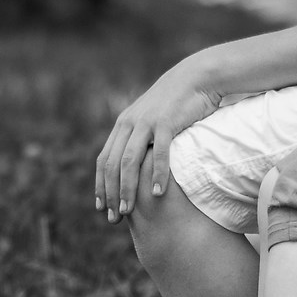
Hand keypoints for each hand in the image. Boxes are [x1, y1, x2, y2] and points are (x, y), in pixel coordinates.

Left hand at [94, 61, 222, 221]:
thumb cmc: (176, 104)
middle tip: (114, 218)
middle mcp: (129, 124)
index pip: (104, 160)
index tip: (101, 207)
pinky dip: (156, 174)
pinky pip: (159, 153)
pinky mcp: (167, 122)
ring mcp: (147, 123)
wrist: (195, 78)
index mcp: (123, 125)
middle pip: (113, 164)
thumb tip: (135, 165)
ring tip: (129, 210)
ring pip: (130, 161)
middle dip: (111, 193)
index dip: (101, 185)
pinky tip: (156, 193)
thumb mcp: (151, 120)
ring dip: (127, 188)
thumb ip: (140, 138)